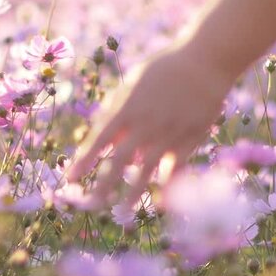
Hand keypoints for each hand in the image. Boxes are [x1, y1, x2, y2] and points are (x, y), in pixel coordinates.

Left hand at [66, 45, 233, 207]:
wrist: (205, 61)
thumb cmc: (164, 70)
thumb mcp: (133, 84)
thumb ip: (117, 112)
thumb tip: (105, 144)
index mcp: (127, 108)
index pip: (98, 140)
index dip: (83, 161)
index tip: (70, 180)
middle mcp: (145, 124)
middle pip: (118, 160)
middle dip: (103, 185)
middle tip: (90, 205)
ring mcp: (168, 133)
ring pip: (146, 170)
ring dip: (133, 194)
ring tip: (122, 214)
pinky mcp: (190, 139)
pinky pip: (175, 168)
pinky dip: (167, 185)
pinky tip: (160, 202)